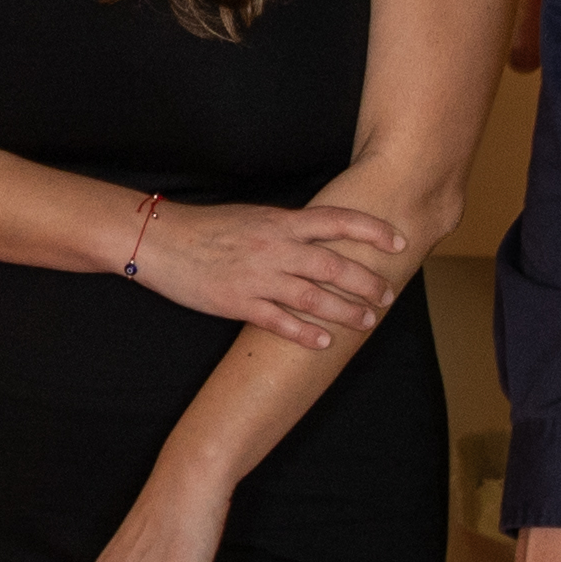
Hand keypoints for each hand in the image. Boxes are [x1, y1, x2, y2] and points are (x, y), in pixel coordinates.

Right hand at [125, 197, 411, 355]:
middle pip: (334, 264)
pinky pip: (279, 321)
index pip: (338, 221)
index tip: (399, 242)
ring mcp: (258, 276)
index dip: (372, 230)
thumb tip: (323, 239)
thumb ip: (289, 229)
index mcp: (281, 222)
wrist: (161, 241)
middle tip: (387, 295)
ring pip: (314, 296)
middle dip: (367, 281)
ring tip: (366, 322)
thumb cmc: (208, 228)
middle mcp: (275, 248)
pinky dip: (305, 333)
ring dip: (345, 311)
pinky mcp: (239, 302)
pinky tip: (324, 343)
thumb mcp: (255, 218)